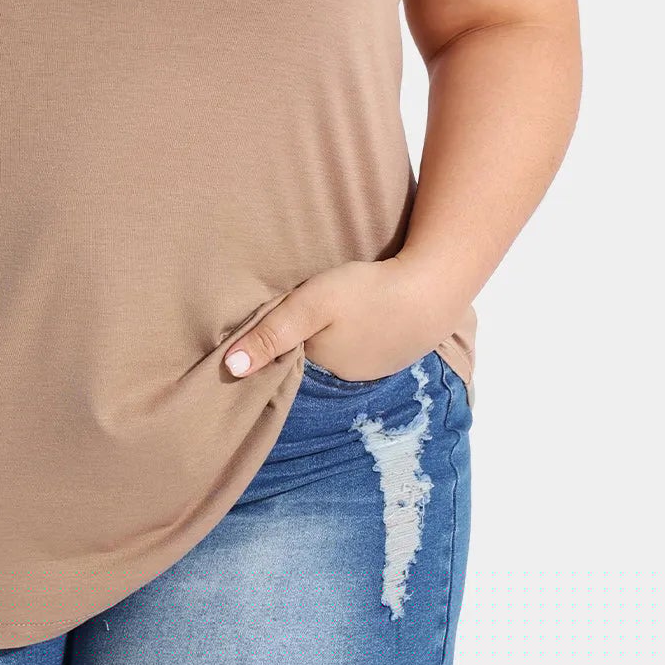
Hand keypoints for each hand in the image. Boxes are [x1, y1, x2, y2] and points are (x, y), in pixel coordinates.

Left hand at [222, 256, 450, 380]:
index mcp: (324, 367)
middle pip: (315, 353)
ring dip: (335, 331)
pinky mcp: (398, 349)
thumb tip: (231, 368)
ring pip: (342, 348)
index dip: (278, 337)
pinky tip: (364, 310)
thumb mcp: (312, 305)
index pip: (288, 357)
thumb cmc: (367, 294)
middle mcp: (348, 376)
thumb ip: (272, 332)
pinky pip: (367, 341)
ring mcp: (377, 366)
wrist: (434, 289)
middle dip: (306, 335)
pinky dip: (361, 328)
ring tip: (336, 305)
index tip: (272, 317)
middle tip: (307, 302)